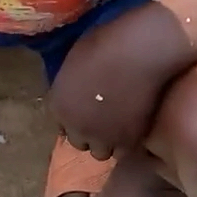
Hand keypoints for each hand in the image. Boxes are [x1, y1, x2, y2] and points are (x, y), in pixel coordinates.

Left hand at [48, 17, 165, 159]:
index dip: (74, 118)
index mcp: (59, 104)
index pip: (61, 123)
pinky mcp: (127, 142)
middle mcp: (75, 126)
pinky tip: (135, 128)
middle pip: (78, 141)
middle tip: (104, 119)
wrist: (137, 53)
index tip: (86, 112)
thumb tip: (76, 86)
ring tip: (121, 126)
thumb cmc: (105, 44)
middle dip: (89, 132)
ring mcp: (101, 137)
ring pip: (100, 152)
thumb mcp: (75, 60)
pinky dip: (128, 143)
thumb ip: (71, 82)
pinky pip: (124, 151)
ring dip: (108, 142)